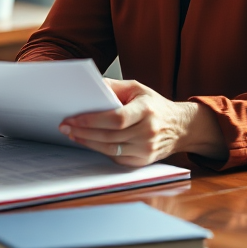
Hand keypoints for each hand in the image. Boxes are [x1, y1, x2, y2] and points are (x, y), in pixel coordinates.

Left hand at [59, 79, 225, 165]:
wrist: (181, 127)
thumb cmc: (154, 105)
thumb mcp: (137, 88)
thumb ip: (113, 86)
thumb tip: (89, 86)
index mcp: (146, 110)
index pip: (116, 119)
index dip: (92, 120)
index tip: (73, 118)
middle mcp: (148, 132)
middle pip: (110, 136)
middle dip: (83, 132)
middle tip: (65, 126)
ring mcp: (147, 149)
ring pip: (111, 149)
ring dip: (88, 142)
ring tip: (72, 134)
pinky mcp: (143, 161)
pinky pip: (117, 158)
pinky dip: (100, 150)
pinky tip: (89, 142)